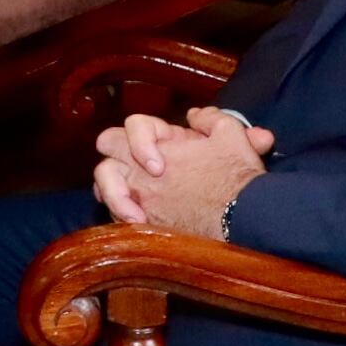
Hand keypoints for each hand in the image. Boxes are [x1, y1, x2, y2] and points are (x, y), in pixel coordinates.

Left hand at [90, 110, 271, 235]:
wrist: (242, 218)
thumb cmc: (235, 175)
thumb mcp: (229, 132)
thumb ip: (209, 118)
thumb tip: (195, 117)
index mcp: (158, 148)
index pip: (131, 126)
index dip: (144, 134)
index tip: (166, 154)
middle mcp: (141, 175)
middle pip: (106, 152)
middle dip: (119, 153)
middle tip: (141, 165)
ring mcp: (141, 203)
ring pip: (103, 189)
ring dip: (115, 188)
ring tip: (134, 193)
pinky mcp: (146, 229)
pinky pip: (117, 219)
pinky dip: (125, 216)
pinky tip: (143, 218)